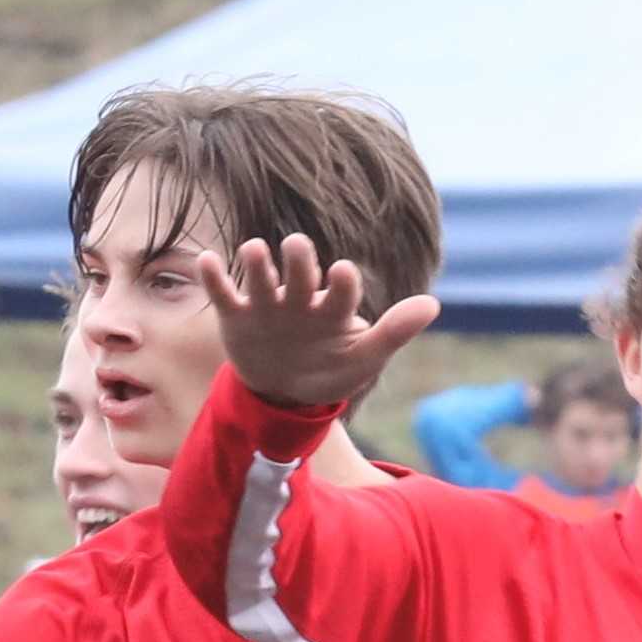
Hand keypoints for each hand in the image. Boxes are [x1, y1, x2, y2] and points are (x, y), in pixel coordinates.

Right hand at [194, 233, 440, 413]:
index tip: (342, 273)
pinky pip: (223, 295)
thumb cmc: (329, 371)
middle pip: (300, 274)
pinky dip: (214, 278)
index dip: (342, 283)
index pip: (341, 291)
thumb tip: (433, 305)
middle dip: (298, 261)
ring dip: (257, 264)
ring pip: (261, 279)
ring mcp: (267, 307)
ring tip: (253, 250)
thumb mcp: (362, 359)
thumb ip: (393, 332)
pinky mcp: (237, 316)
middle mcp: (301, 300)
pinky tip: (207, 260)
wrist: (284, 395)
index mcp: (334, 309)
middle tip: (296, 246)